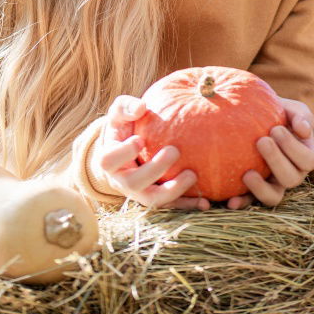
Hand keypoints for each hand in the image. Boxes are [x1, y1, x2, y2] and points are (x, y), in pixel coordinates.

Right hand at [97, 95, 210, 210]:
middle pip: (133, 183)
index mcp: (108, 160)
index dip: (123, 153)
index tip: (139, 139)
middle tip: (174, 151)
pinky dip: (187, 205)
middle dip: (154, 169)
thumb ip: (126, 107)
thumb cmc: (124, 126)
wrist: (126, 150)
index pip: (109, 161)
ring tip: (192, 175)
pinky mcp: (155, 199)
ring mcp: (138, 193)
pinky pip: (171, 206)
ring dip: (173, 191)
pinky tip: (205, 203)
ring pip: (152, 200)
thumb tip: (141, 107)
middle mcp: (121, 181)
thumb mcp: (119, 114)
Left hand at [226, 97, 313, 209]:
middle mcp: (294, 174)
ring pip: (274, 196)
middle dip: (277, 161)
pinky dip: (242, 203)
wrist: (256, 117)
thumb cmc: (278, 112)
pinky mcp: (255, 191)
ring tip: (247, 174)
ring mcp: (275, 184)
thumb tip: (302, 129)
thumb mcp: (292, 109)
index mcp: (306, 156)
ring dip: (261, 188)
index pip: (308, 160)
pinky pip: (250, 202)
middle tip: (261, 141)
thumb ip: (300, 115)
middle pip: (291, 179)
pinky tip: (230, 200)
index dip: (293, 148)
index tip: (275, 129)